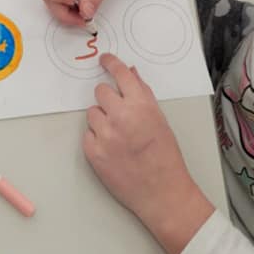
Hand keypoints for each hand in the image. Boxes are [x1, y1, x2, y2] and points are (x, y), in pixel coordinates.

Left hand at [85, 53, 214, 253]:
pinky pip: (87, 134)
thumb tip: (131, 74)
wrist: (162, 192)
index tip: (104, 60)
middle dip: (109, 100)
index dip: (111, 64)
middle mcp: (121, 116)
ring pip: (92, 113)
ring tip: (118, 136)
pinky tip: (112, 149)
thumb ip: (143, 94)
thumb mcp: (160, 119)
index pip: (120, 74)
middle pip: (100, 91)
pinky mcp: (93, 152)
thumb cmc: (166, 157)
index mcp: (141, 105)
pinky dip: (97, 139)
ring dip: (102, 120)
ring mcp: (105, 135)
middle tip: (119, 113)